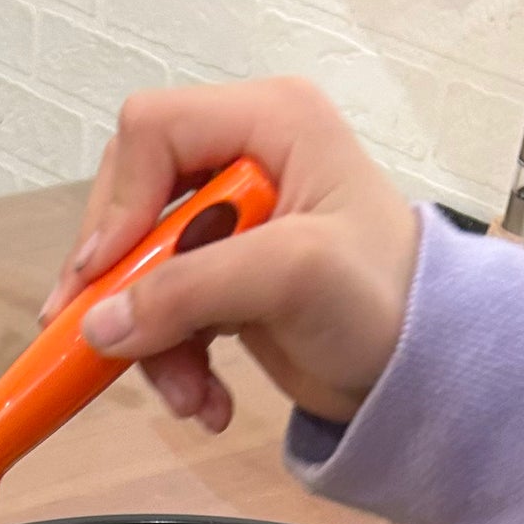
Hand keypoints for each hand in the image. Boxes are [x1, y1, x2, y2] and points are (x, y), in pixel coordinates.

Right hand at [43, 77, 419, 430]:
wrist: (424, 372)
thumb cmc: (386, 300)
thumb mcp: (291, 277)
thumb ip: (189, 291)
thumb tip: (100, 325)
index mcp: (267, 122)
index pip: (151, 131)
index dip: (118, 202)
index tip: (105, 278)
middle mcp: (241, 159)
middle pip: (131, 205)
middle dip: (126, 287)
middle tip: (112, 347)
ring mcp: (229, 223)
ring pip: (138, 270)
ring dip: (150, 344)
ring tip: (189, 398)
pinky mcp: (223, 279)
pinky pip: (162, 313)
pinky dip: (171, 363)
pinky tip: (205, 400)